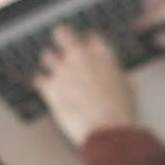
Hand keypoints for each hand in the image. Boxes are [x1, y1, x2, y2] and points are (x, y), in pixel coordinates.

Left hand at [31, 24, 136, 147]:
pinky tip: (42, 85)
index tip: (86, 46)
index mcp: (102, 55)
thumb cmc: (120, 112)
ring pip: (47, 55)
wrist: (108, 130)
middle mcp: (81, 58)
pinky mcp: (50, 88)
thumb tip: (114, 78)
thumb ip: (115, 76)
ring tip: (50, 65)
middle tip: (60, 41)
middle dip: (61, 37)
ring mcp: (63, 71)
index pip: (90, 37)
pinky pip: (38, 79)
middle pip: (63, 33)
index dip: (87, 42)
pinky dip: (41, 82)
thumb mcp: (126, 88)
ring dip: (49, 61)